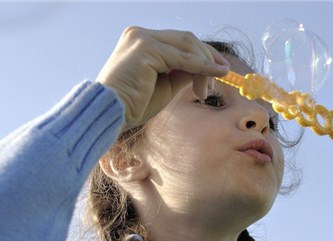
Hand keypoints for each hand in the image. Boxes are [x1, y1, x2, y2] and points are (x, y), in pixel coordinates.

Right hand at [96, 27, 229, 130]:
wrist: (110, 114)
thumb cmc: (132, 106)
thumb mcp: (164, 85)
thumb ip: (182, 72)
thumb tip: (206, 69)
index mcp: (139, 40)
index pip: (178, 41)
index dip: (201, 53)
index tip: (218, 70)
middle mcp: (139, 34)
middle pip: (185, 39)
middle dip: (207, 58)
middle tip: (221, 76)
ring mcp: (142, 38)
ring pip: (187, 46)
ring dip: (204, 66)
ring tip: (208, 89)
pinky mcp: (147, 48)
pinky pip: (183, 57)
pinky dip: (202, 67)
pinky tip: (214, 76)